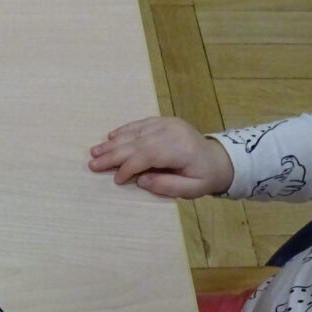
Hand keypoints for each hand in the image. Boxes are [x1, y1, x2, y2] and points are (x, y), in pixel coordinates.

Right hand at [88, 116, 233, 198]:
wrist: (219, 159)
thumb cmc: (203, 177)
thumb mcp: (191, 190)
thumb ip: (167, 186)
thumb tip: (141, 180)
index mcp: (179, 149)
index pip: (147, 155)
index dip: (128, 167)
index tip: (116, 180)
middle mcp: (172, 132)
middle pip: (137, 142)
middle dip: (113, 154)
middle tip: (92, 164)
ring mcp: (167, 124)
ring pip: (135, 132)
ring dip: (113, 142)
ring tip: (94, 152)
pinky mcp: (164, 121)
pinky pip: (140, 124)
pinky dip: (124, 130)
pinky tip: (110, 136)